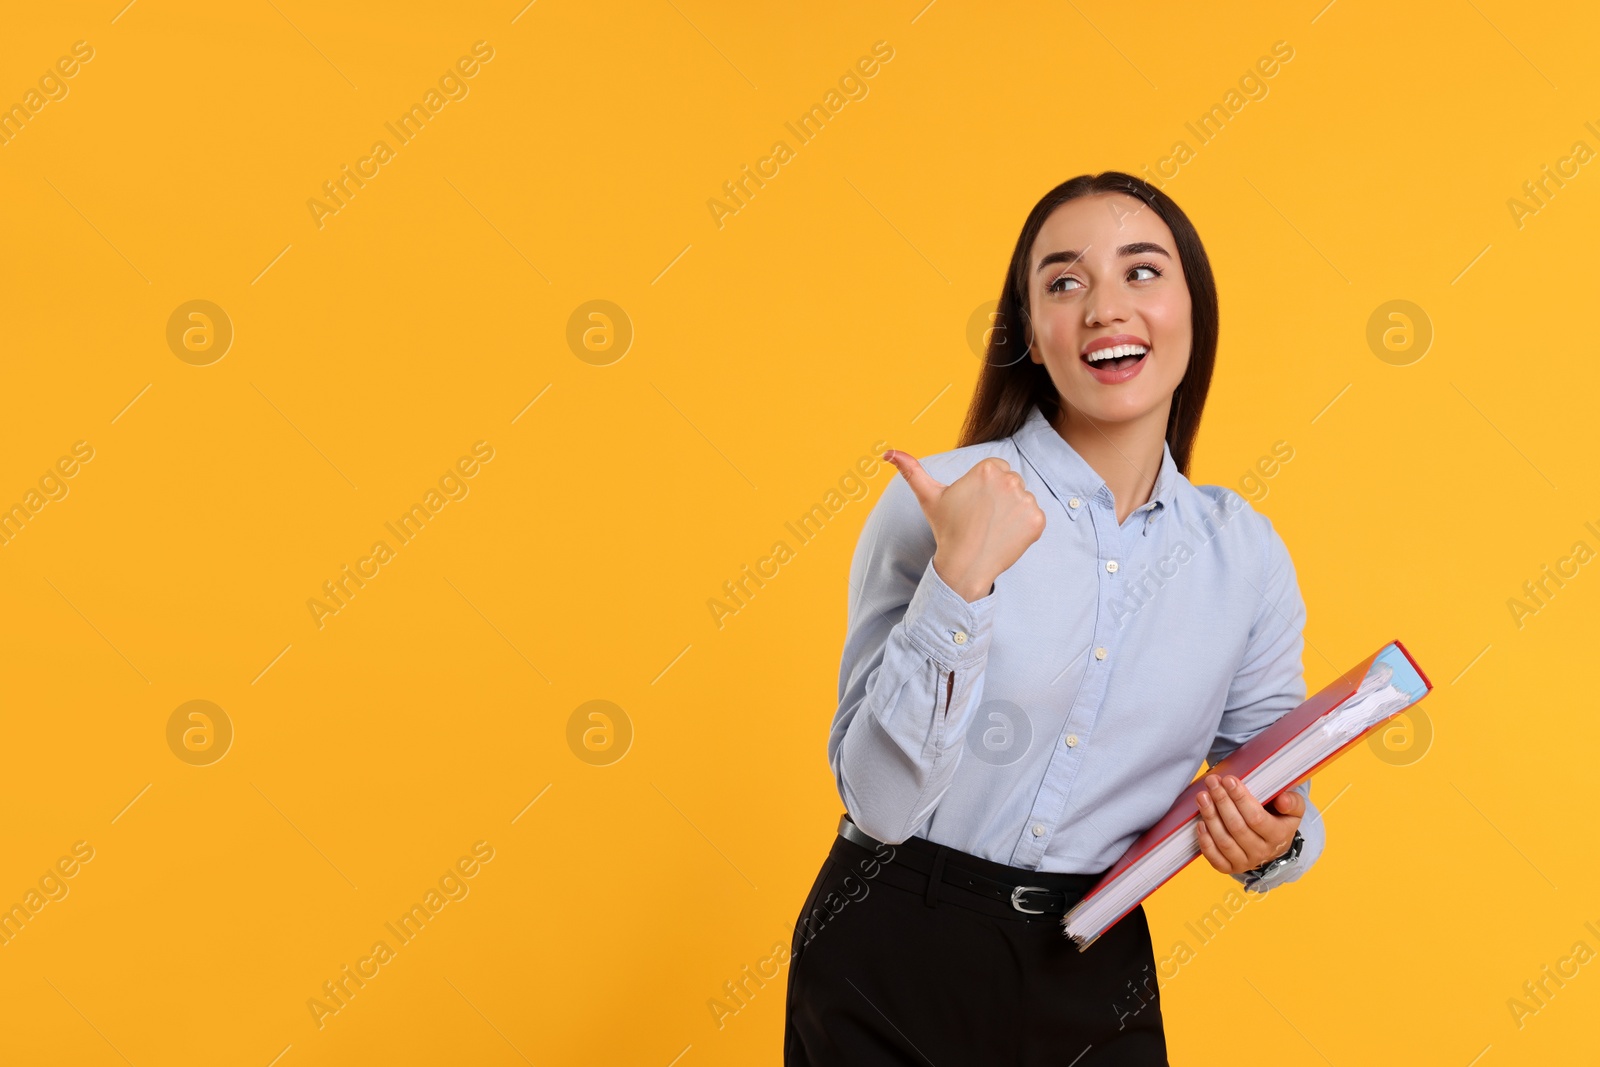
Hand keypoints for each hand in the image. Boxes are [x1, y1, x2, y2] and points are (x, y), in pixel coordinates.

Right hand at [883, 450, 1045, 601]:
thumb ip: (911, 470)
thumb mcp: (928, 497)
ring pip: (1023, 499)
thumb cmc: (947, 530)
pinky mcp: (1037, 521)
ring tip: (992, 528)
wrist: (965, 566)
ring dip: (1012, 512)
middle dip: (1000, 498)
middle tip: (982, 519)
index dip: (985, 488)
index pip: (997, 469)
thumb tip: (888, 452)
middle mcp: (1010, 481)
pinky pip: (1035, 517)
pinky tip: (1006, 536)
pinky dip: (1024, 527)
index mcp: (987, 469)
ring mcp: (1026, 501)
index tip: (974, 505)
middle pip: (1012, 482)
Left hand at [1194, 774, 1303, 874]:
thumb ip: (1293, 802)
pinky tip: (1200, 823)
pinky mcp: (1230, 868)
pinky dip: (1205, 842)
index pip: (1256, 818)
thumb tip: (1283, 800)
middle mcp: (1262, 852)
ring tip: (1202, 797)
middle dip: (1222, 802)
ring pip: (1224, 842)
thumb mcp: (1293, 810)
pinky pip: (1215, 859)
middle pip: (1237, 827)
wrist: (1273, 846)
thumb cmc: (1279, 821)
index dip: (1240, 798)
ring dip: (1210, 817)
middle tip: (1211, 782)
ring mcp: (1245, 862)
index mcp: (1278, 836)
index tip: (1229, 780)